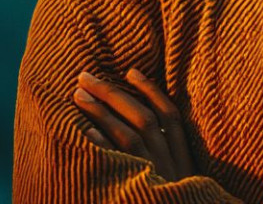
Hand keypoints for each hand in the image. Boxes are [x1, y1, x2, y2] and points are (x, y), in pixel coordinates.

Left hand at [74, 68, 196, 180]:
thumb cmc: (170, 203)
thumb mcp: (180, 180)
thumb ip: (168, 155)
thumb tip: (142, 119)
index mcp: (184, 158)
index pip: (171, 116)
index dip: (151, 91)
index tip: (130, 71)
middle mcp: (171, 164)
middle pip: (145, 120)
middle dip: (114, 95)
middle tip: (86, 77)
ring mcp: (153, 176)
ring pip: (130, 136)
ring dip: (102, 112)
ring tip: (78, 95)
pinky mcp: (134, 192)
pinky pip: (117, 163)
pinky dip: (103, 144)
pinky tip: (86, 130)